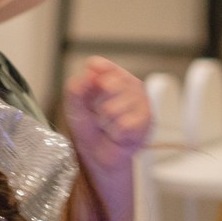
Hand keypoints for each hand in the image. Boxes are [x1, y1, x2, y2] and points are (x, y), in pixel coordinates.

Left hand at [64, 55, 153, 169]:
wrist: (99, 155)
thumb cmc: (90, 128)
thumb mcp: (75, 107)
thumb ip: (76, 89)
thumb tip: (88, 74)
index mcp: (113, 76)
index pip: (99, 65)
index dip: (89, 80)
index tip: (88, 92)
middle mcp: (131, 85)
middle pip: (108, 84)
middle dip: (97, 105)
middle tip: (100, 115)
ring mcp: (141, 102)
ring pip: (113, 108)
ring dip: (106, 122)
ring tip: (109, 126)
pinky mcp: (146, 121)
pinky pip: (123, 124)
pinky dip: (115, 133)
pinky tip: (117, 134)